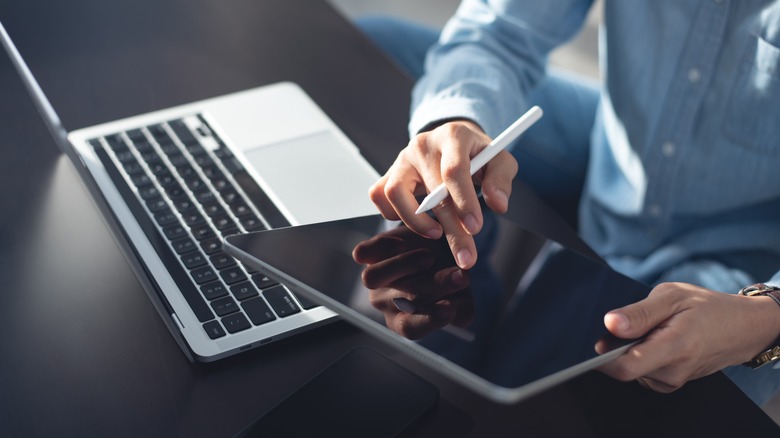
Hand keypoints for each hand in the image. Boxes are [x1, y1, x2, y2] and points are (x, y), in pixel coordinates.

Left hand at [352, 224, 473, 339]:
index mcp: (405, 319)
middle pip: (402, 300)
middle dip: (435, 286)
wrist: (435, 240)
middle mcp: (385, 302)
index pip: (411, 327)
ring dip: (404, 266)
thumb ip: (462, 308)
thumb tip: (458, 314)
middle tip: (459, 275)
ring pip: (372, 278)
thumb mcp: (460, 294)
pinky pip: (362, 253)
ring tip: (431, 257)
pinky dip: (380, 247)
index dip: (430, 319)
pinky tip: (402, 242)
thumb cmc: (448, 273)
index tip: (450, 308)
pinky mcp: (367, 254)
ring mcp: (374, 279)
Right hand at [369, 120, 517, 268]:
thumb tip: (497, 204)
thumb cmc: (478, 156)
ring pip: (394, 192)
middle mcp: (423, 144)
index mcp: (453, 136)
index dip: (464, 201)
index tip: (474, 228)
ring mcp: (402, 158)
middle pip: (431, 191)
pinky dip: (392, 214)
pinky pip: (379, 195)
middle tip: (465, 256)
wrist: (455, 144)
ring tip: (436, 234)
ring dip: (415, 221)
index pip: (454, 170)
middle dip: (450, 229)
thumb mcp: (500, 161)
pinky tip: (416, 221)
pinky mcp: (389, 172)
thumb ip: (501, 180)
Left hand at [597, 282, 779, 392]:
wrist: (741, 328)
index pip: (625, 368)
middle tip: (629, 322)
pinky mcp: (669, 383)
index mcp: (674, 348)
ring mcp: (671, 381)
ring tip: (650, 328)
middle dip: (616, 346)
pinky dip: (639, 355)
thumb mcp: (672, 296)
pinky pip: (641, 371)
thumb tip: (610, 324)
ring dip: (630, 350)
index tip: (591, 343)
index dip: (601, 358)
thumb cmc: (708, 308)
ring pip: (631, 369)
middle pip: (624, 368)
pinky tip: (653, 340)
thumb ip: (639, 312)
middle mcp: (672, 372)